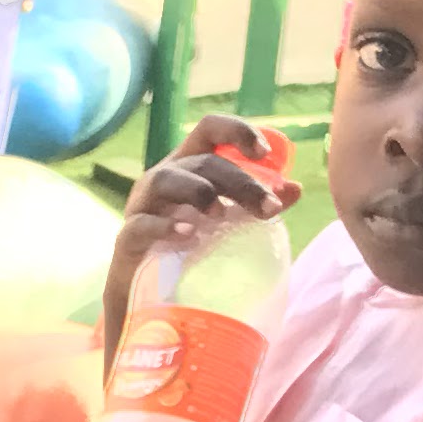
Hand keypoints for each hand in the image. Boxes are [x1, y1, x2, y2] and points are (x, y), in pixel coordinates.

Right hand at [105, 115, 295, 344]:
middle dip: (239, 182)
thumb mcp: (226, 219)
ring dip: (199, 193)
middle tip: (267, 209)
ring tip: (220, 216)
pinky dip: (166, 227)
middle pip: (202, 162)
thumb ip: (257, 203)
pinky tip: (189, 236)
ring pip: (165, 180)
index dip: (237, 132)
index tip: (264, 154)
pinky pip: (142, 224)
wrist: (145, 292)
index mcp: (189, 165)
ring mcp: (142, 206)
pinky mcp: (127, 238)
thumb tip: (295, 189)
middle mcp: (164, 177)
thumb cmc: (189, 246)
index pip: (210, 129)